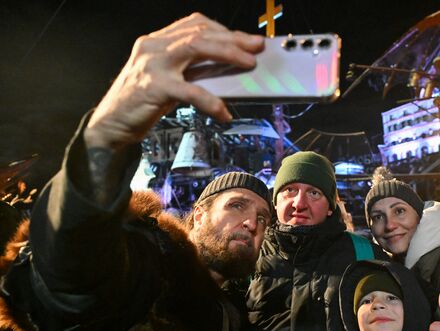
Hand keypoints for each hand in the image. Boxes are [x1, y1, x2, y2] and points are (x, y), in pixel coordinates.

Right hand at [85, 13, 263, 148]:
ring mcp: (152, 64)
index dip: (223, 29)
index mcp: (156, 41)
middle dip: (233, 38)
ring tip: (249, 64)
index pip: (194, 24)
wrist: (110, 124)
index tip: (245, 38)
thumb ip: (188, 69)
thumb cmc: (140, 102)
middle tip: (256, 46)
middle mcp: (153, 46)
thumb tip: (225, 70)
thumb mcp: (165, 78)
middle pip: (200, 32)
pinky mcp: (153, 87)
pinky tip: (223, 112)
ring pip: (196, 47)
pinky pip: (189, 91)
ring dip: (227, 53)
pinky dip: (210, 101)